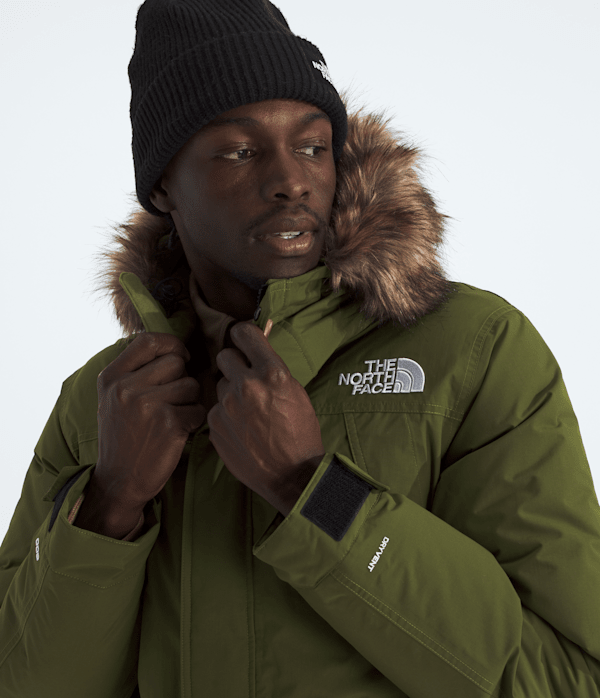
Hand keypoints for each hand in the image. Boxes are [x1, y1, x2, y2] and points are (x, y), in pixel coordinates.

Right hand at [82, 333, 205, 530]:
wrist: (119, 481)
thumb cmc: (124, 436)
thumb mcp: (114, 398)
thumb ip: (136, 371)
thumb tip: (175, 347)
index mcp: (111, 377)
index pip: (148, 340)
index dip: (171, 344)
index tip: (180, 357)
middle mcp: (126, 387)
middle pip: (176, 362)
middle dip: (182, 379)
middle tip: (173, 400)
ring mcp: (147, 405)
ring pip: (191, 385)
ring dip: (190, 402)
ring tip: (172, 418)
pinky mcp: (169, 424)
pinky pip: (199, 410)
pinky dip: (194, 422)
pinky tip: (178, 433)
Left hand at [207, 322, 323, 515]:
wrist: (291, 474)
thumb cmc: (300, 433)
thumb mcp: (296, 393)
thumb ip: (273, 370)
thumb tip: (257, 351)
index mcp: (271, 373)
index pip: (244, 333)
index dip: (244, 335)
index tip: (244, 341)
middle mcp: (246, 385)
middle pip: (225, 355)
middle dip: (235, 363)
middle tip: (245, 377)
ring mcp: (227, 406)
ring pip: (219, 383)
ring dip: (230, 391)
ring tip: (247, 410)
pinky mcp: (215, 425)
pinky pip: (216, 408)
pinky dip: (225, 415)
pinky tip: (241, 428)